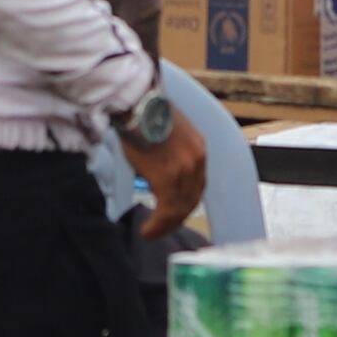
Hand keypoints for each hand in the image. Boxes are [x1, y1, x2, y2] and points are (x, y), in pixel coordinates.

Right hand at [118, 104, 208, 241]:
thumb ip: (169, 157)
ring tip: (152, 233)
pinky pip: (166, 210)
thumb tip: (156, 177)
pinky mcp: (167, 178)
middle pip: (192, 200)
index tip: (173, 215)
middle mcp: (197, 161)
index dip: (185, 204)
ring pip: (179, 209)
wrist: (137, 103)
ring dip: (165, 226)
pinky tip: (147, 231)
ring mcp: (184, 170)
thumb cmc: (144, 115)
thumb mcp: (167, 135)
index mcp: (198, 149)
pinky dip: (158, 225)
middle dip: (177, 219)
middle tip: (162, 229)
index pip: (197, 186)